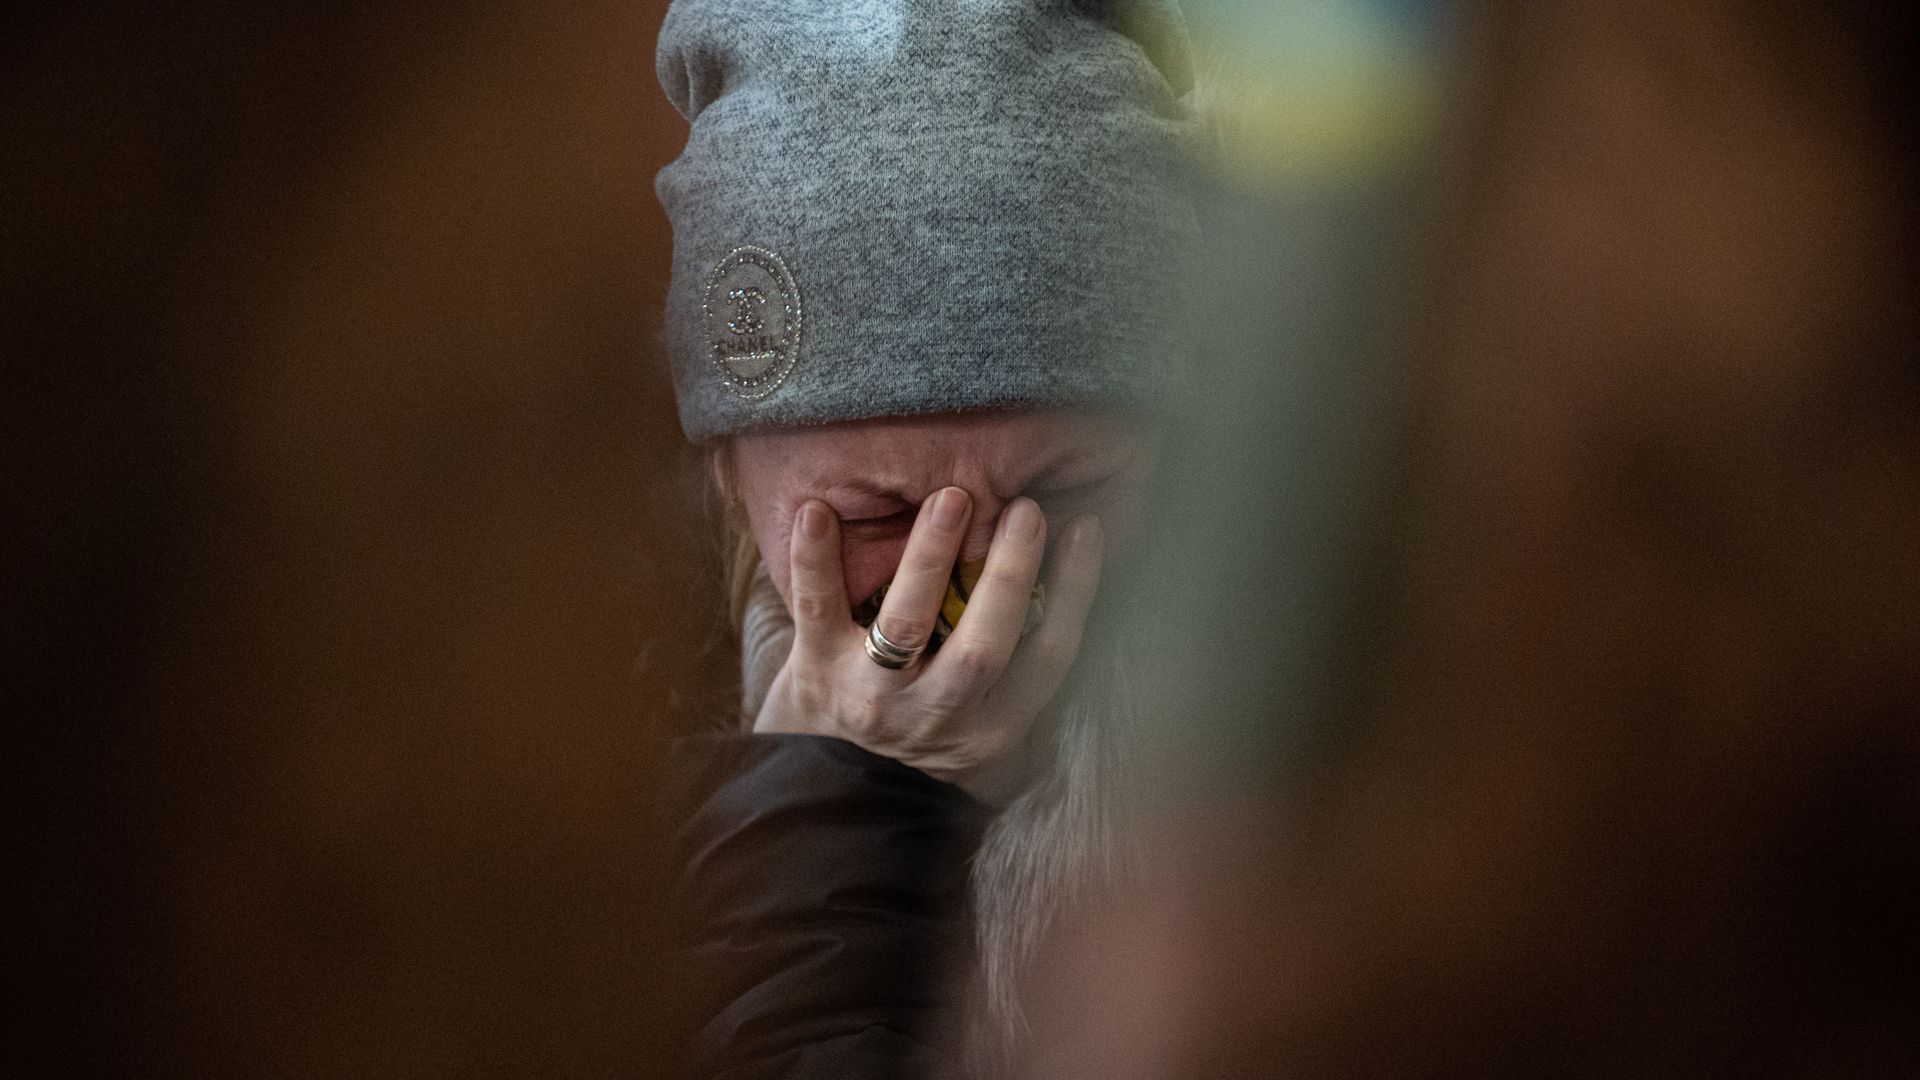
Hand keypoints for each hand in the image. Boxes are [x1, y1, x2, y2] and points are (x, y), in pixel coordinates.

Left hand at [753, 488, 1104, 802]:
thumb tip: (1064, 558)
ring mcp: (871, 698)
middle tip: (1026, 509)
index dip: (1073, 593)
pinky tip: (816, 511)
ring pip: (905, 626)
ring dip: (929, 561)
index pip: (1047, 659)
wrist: (821, 770)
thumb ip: (1014, 658)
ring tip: (949, 500)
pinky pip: (816, 609)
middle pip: (983, 648)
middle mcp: (934, 717)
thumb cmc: (916, 719)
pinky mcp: (815, 674)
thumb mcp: (976, 712)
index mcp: (990, 726)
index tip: (1084, 528)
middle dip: (1009, 575)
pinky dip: (814, 560)